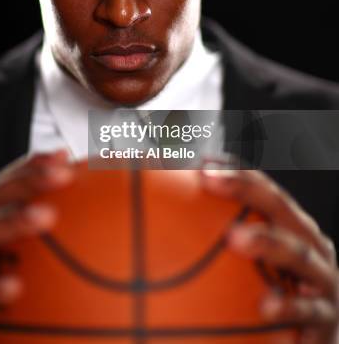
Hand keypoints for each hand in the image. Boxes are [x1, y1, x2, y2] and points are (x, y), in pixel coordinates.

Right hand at [0, 150, 73, 340]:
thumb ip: (39, 254)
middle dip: (24, 181)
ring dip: (10, 221)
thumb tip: (94, 230)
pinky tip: (16, 287)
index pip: (0, 188)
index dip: (28, 166)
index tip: (63, 155)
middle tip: (64, 174)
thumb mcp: (7, 279)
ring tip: (47, 215)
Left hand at [199, 168, 338, 343]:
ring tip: (234, 238)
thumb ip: (223, 244)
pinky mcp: (325, 318)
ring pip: (298, 253)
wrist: (315, 343)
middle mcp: (311, 245)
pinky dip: (287, 306)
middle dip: (247, 190)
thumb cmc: (281, 296)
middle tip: (209, 180)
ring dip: (267, 242)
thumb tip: (166, 222)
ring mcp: (322, 279)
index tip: (202, 164)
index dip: (236, 173)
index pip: (264, 190)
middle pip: (281, 207)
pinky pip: (307, 310)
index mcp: (293, 228)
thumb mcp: (258, 268)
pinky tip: (265, 305)